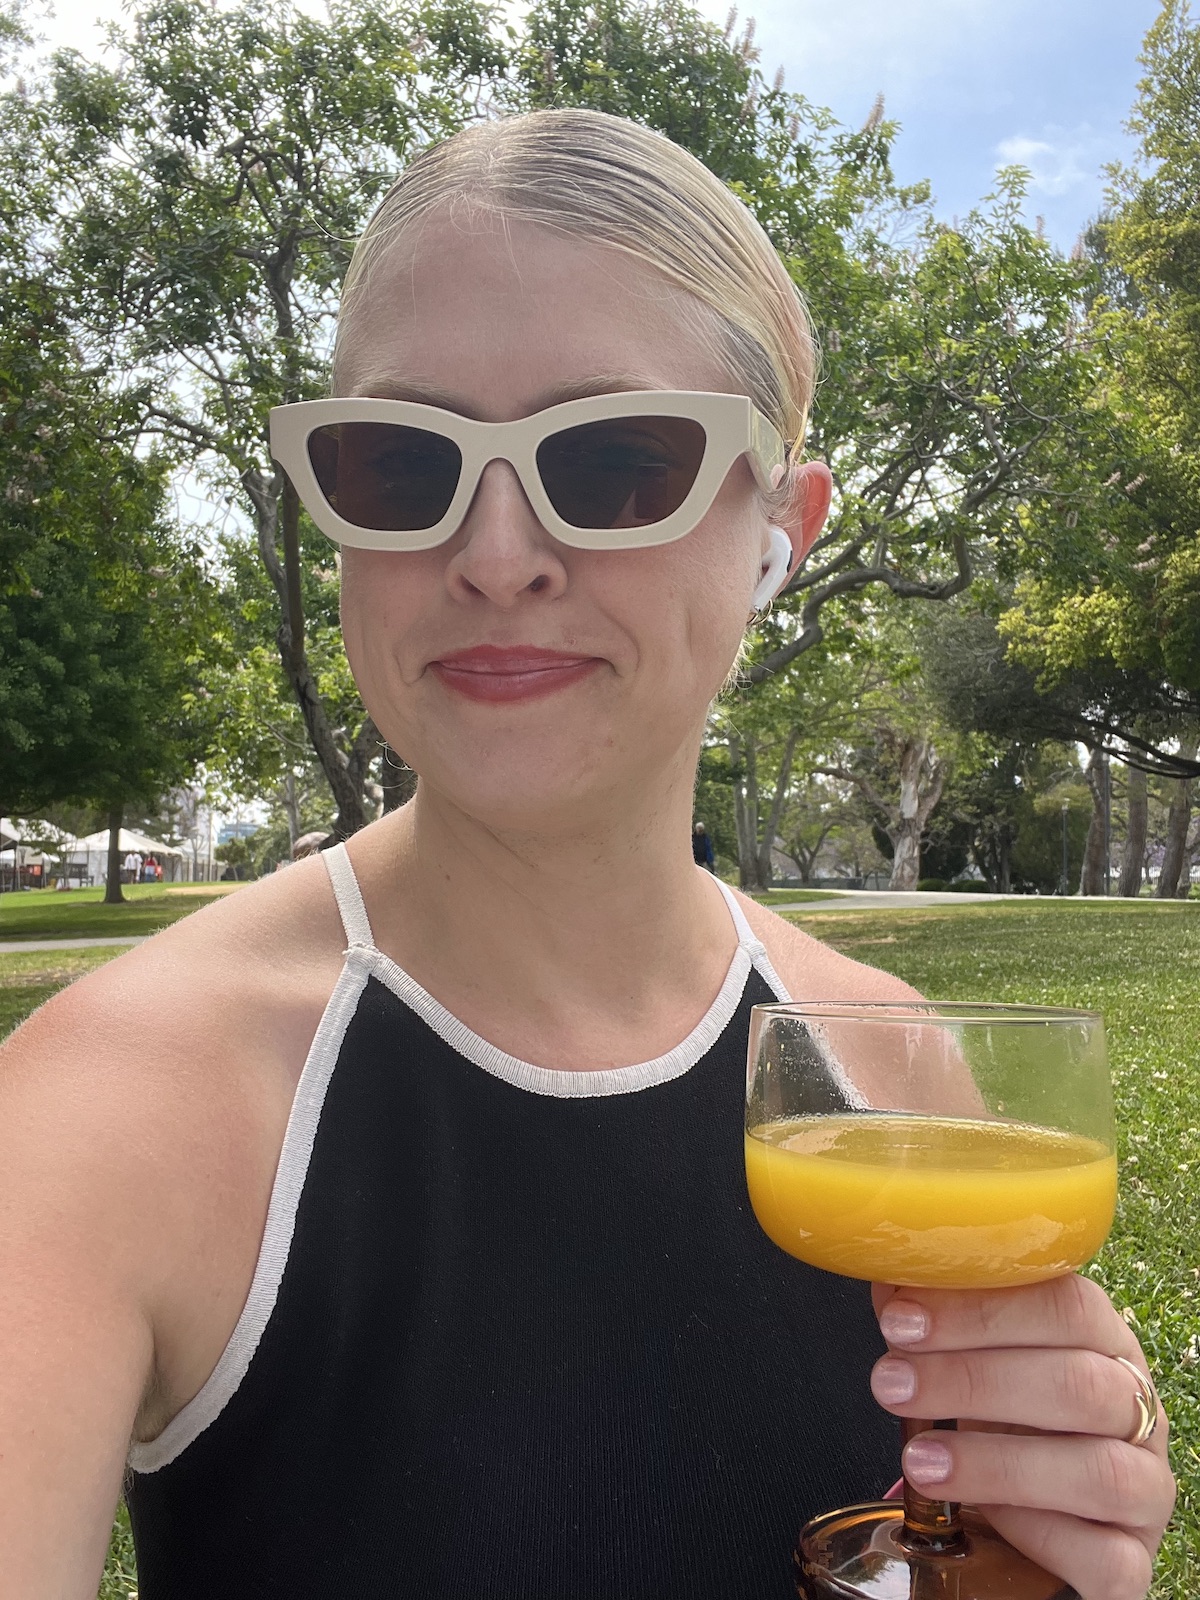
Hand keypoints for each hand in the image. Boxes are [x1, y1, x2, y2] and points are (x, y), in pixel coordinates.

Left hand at [870, 1276, 1175, 1599]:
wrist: (1031, 1514)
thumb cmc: (1002, 1414)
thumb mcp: (970, 1357)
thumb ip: (935, 1321)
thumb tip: (889, 1280)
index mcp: (1102, 1341)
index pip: (1066, 1305)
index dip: (980, 1310)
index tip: (900, 1321)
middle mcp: (1136, 1409)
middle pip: (1079, 1384)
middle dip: (972, 1380)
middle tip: (892, 1384)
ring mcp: (1146, 1487)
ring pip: (1099, 1473)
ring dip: (996, 1463)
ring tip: (917, 1460)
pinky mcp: (1133, 1558)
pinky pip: (1105, 1557)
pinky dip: (1038, 1534)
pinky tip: (984, 1521)